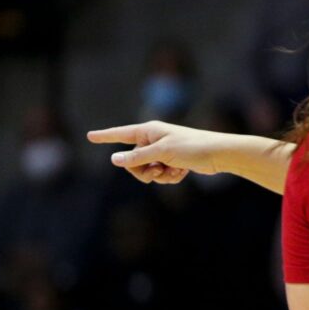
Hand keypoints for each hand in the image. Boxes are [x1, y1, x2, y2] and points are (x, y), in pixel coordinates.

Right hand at [87, 121, 223, 183]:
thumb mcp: (162, 153)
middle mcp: (154, 140)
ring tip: (174, 171)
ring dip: (160, 176)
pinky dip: (170, 177)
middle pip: (132, 162)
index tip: (89, 136)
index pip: (121, 134)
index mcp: (148, 132)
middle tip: (156, 172)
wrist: (218, 154)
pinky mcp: (173, 162)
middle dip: (143, 171)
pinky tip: (182, 173)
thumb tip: (114, 160)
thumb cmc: (191, 147)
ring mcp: (163, 152)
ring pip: (148, 171)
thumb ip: (137, 158)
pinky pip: (161, 176)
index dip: (105, 136)